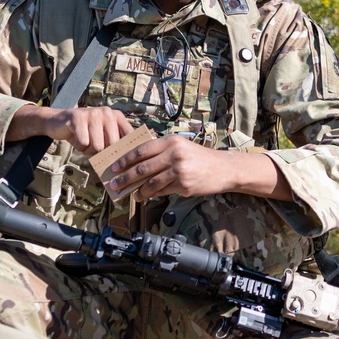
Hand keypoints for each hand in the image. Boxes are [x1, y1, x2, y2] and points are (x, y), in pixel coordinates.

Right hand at [8, 105, 132, 155]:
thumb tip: (127, 161)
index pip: (129, 136)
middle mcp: (107, 112)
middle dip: (101, 152)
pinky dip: (79, 146)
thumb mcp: (103, 135)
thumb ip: (116, 143)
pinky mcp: (77, 117)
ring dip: (88, 150)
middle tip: (93, 147)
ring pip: (97, 146)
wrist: (58, 122)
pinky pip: (83, 142)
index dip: (125, 151)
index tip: (122, 161)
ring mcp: (92, 113)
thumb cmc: (85, 132)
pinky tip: (76, 139)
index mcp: (117, 116)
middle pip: (112, 145)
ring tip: (84, 141)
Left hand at [108, 136, 292, 201]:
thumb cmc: (200, 158)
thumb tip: (137, 163)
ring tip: (130, 194)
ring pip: (151, 182)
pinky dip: (152, 194)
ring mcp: (180, 170)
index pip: (142, 150)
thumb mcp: (182, 147)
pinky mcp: (184, 185)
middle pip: (143, 167)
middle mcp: (175, 154)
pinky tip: (145, 196)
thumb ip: (162, 152)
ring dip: (138, 190)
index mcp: (171, 141)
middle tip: (114, 184)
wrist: (223, 169)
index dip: (126, 159)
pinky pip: (163, 191)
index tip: (115, 167)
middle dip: (126, 177)